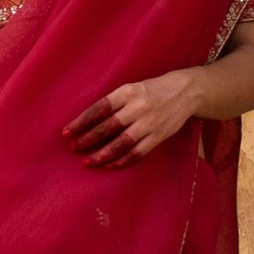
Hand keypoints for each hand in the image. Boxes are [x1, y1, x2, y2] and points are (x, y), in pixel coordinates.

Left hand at [62, 70, 199, 167]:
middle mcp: (138, 107)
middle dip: (87, 139)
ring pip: (121, 144)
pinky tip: (109, 165)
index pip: (99, 109)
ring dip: (102, 154)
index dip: (81, 121)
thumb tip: (87, 120)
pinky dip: (121, 161)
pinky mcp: (158, 136)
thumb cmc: (152, 90)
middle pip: (107, 127)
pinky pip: (137, 153)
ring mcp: (149, 123)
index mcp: (128, 92)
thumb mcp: (132, 88)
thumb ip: (114, 102)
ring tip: (87, 161)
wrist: (186, 92)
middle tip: (73, 147)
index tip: (67, 132)